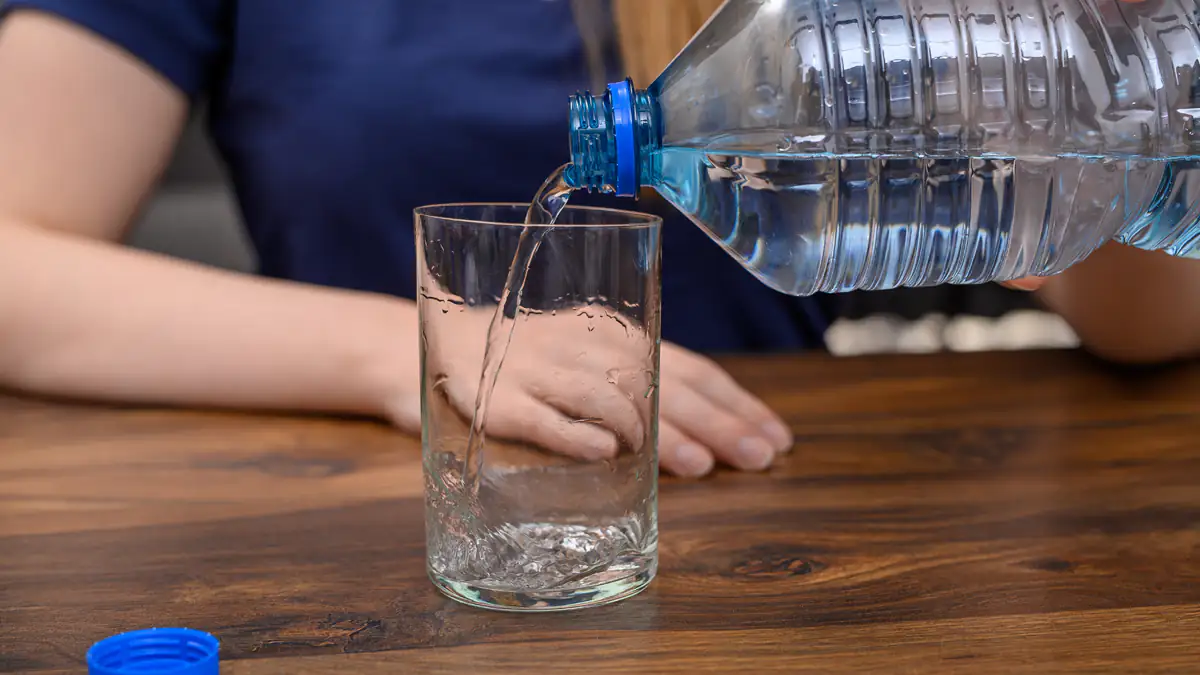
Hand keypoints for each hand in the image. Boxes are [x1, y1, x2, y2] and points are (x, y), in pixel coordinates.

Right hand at [399, 304, 790, 477]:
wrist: (419, 337)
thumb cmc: (518, 354)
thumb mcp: (580, 355)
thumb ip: (631, 380)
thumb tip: (706, 427)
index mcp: (612, 332)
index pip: (689, 367)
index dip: (735, 402)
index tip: (773, 437)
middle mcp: (581, 347)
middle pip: (663, 385)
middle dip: (716, 424)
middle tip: (757, 457)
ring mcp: (536, 372)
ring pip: (609, 400)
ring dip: (658, 434)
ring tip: (699, 465)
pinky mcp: (494, 400)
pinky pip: (540, 419)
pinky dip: (574, 435)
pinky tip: (609, 454)